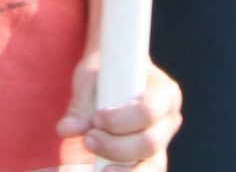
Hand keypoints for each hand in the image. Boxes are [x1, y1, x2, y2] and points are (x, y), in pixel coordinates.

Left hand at [56, 56, 181, 167]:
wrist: (113, 77)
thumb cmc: (106, 74)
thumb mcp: (93, 80)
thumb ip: (80, 106)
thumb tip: (66, 130)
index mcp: (164, 92)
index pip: (149, 111)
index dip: (121, 120)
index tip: (96, 118)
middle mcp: (168, 122)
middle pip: (150, 144)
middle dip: (115, 146)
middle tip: (88, 139)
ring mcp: (163, 145)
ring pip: (150, 167)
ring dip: (120, 168)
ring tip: (95, 163)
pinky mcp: (150, 161)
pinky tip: (100, 171)